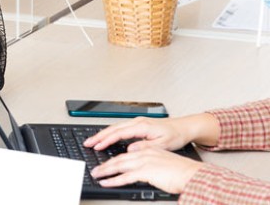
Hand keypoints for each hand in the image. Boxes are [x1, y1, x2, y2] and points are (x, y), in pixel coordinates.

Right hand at [83, 114, 218, 152]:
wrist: (184, 127)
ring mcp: (137, 122)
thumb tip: (131, 149)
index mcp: (142, 126)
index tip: (97, 146)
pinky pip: (120, 128)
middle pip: (113, 128)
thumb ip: (146, 146)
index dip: (107, 140)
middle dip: (99, 136)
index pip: (119, 133)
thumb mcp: (163, 144)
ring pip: (115, 127)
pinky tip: (107, 137)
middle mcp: (137, 122)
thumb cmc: (176, 135)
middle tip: (88, 143)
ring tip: (93, 141)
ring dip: (103, 134)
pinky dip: (111, 133)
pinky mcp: (138, 124)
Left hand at [90, 147, 202, 193]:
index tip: (104, 162)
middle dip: (104, 163)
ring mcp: (144, 162)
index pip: (126, 153)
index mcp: (148, 149)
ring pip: (118, 165)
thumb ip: (150, 161)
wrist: (193, 174)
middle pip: (119, 158)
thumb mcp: (163, 161)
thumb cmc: (182, 171)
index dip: (113, 158)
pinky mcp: (145, 172)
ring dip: (105, 171)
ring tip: (96, 175)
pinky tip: (106, 183)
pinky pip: (125, 177)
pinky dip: (113, 180)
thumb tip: (142, 166)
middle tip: (95, 169)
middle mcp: (144, 153)